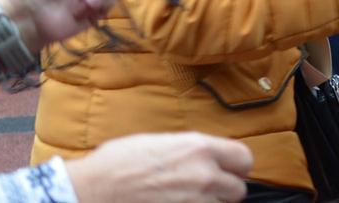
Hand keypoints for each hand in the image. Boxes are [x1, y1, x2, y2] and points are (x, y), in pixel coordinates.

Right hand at [65, 132, 252, 202]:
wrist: (93, 189)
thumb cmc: (119, 162)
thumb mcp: (162, 142)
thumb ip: (192, 149)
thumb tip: (207, 156)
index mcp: (200, 148)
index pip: (244, 159)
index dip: (237, 166)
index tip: (229, 169)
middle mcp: (203, 175)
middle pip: (238, 189)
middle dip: (225, 189)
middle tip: (208, 188)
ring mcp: (195, 201)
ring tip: (188, 197)